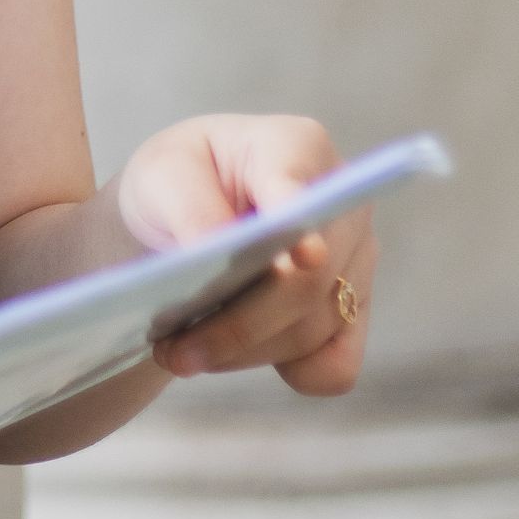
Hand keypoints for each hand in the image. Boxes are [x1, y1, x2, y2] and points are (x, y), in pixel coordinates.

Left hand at [118, 113, 374, 397]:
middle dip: (237, 325)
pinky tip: (234, 356)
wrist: (180, 217)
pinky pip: (337, 365)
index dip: (304, 223)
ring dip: (241, 352)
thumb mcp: (161, 177)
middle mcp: (345, 205)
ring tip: (180, 352)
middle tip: (172, 351)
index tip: (303, 255)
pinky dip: (285, 371)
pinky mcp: (355, 313)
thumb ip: (190, 207)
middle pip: (307, 282)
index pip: (304, 188)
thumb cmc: (175, 183)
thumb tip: (215, 247)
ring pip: (312, 330)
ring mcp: (357, 262)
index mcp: (297, 147)